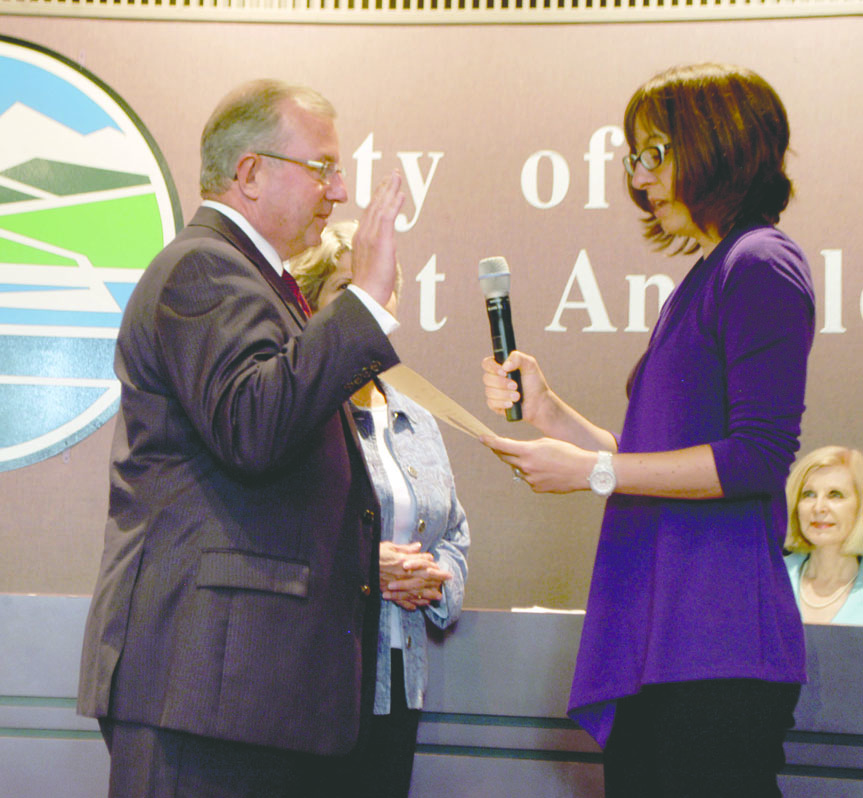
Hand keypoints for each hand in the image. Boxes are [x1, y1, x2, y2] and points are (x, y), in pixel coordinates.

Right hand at [350, 172, 404, 306]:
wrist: (365, 296)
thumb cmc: (369, 286)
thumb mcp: (370, 264)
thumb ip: (375, 252)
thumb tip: (382, 250)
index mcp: (361, 238)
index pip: (370, 213)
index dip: (377, 198)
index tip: (384, 186)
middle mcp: (364, 233)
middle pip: (374, 205)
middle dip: (384, 188)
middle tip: (393, 175)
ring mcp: (371, 236)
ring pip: (380, 207)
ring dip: (390, 190)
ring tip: (397, 178)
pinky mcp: (380, 241)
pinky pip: (387, 217)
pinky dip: (393, 204)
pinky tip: (400, 194)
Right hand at [379, 541, 451, 610]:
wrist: (359, 565)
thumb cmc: (373, 554)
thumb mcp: (389, 547)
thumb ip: (405, 549)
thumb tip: (418, 547)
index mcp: (402, 562)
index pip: (422, 564)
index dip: (434, 566)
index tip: (442, 567)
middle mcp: (402, 575)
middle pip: (422, 579)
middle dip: (436, 580)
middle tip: (447, 582)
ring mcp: (396, 585)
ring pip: (415, 592)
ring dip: (427, 595)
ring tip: (437, 597)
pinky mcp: (388, 593)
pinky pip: (402, 601)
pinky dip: (411, 604)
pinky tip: (418, 606)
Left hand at [480, 433, 591, 492]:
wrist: (583, 470)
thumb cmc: (567, 452)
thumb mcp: (545, 443)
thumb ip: (528, 447)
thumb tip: (517, 454)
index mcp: (528, 451)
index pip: (502, 445)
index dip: (490, 441)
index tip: (481, 437)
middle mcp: (526, 466)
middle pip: (505, 458)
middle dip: (501, 451)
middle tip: (499, 446)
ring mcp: (530, 479)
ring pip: (519, 469)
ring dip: (524, 464)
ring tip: (543, 461)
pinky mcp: (536, 488)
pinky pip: (529, 479)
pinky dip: (534, 474)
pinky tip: (547, 471)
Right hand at [481, 351, 552, 425]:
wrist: (539, 401)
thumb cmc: (534, 381)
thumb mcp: (530, 364)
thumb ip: (517, 358)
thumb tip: (505, 365)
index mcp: (500, 366)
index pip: (487, 363)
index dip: (493, 367)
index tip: (504, 372)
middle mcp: (495, 378)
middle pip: (486, 378)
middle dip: (502, 383)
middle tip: (516, 386)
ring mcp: (494, 392)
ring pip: (489, 391)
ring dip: (505, 394)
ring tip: (518, 396)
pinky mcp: (495, 405)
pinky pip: (491, 403)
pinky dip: (502, 403)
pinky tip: (511, 404)